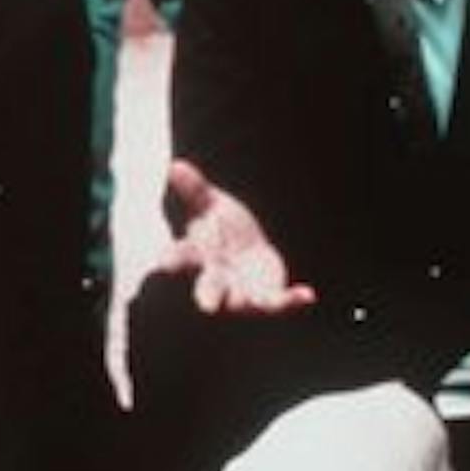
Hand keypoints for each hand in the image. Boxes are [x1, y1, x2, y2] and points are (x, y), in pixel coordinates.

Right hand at [148, 158, 315, 315]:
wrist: (246, 252)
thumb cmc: (219, 228)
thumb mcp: (208, 204)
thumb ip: (193, 188)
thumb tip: (175, 165)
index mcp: (197, 254)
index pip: (180, 256)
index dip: (171, 260)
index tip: (162, 263)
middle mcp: (216, 278)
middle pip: (209, 288)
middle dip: (208, 295)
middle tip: (206, 305)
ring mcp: (241, 291)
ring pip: (242, 302)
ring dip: (248, 301)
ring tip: (255, 301)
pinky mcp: (265, 297)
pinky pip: (278, 302)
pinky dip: (292, 300)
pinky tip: (307, 295)